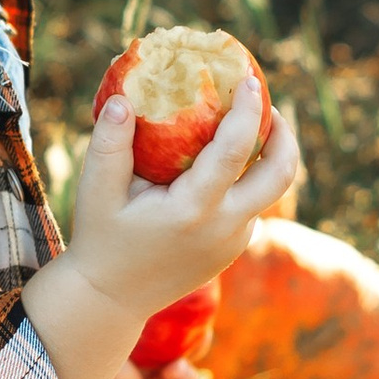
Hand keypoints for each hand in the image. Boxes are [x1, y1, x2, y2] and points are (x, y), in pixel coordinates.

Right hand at [67, 71, 299, 327]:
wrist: (113, 299)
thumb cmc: (102, 239)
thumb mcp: (95, 192)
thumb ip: (109, 145)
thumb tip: (123, 98)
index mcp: (193, 210)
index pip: (234, 152)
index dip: (246, 110)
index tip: (248, 78)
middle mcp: (224, 228)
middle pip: (281, 175)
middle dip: (284, 134)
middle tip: (267, 104)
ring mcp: (234, 242)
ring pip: (272, 191)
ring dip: (270, 155)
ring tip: (249, 124)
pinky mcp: (234, 248)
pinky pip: (253, 205)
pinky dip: (249, 177)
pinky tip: (225, 160)